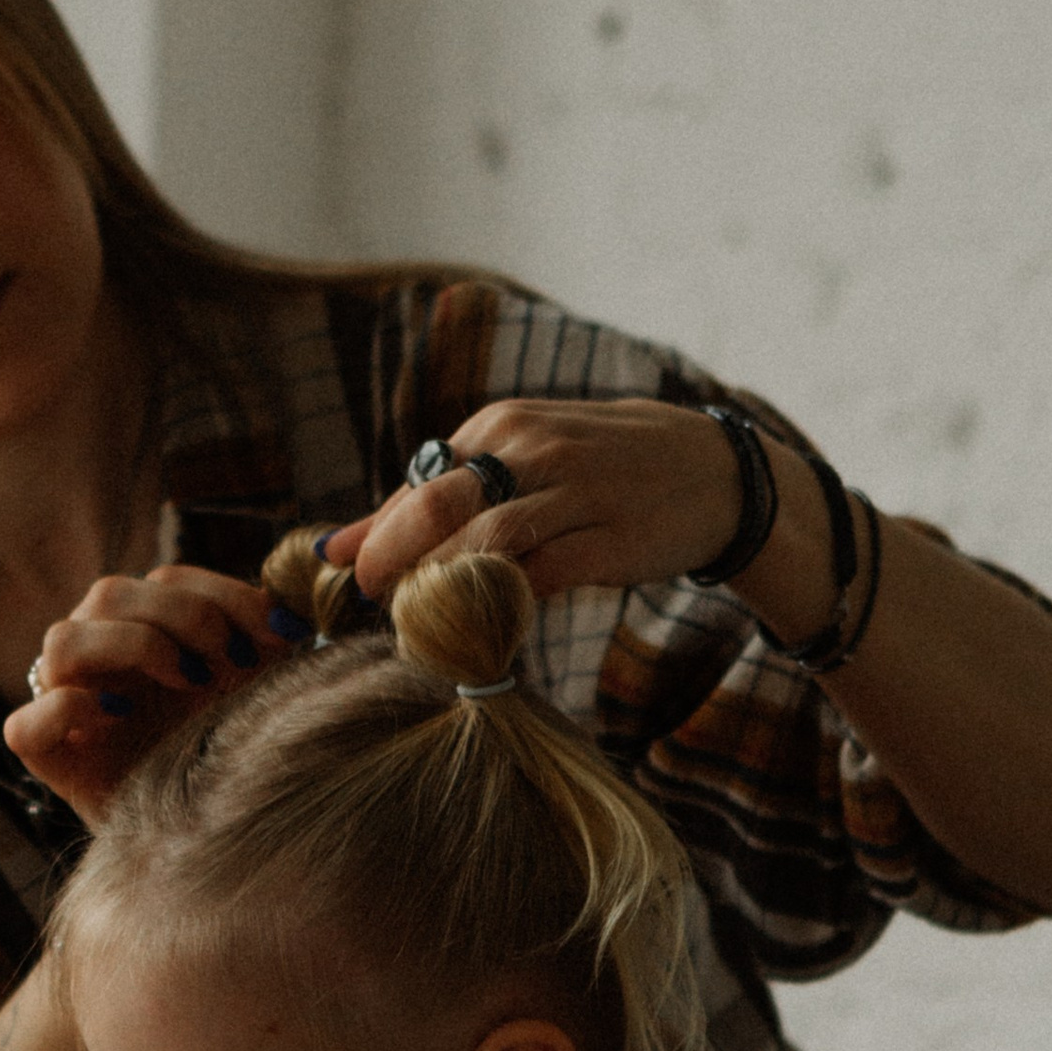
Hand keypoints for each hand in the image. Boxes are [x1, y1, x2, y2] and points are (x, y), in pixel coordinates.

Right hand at [2, 563, 297, 830]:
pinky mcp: (44, 757)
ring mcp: (60, 702)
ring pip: (62, 640)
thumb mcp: (253, 692)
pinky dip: (72, 709)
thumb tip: (293, 613)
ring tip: (186, 682)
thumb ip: (263, 645)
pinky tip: (120, 719)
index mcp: (139, 631)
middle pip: (109, 593)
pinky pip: (27, 721)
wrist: (205, 843)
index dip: (222, 593)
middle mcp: (94, 658)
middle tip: (230, 658)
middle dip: (184, 615)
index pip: (165, 580)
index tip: (277, 631)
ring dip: (134, 647)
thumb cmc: (225, 759)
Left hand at [333, 396, 806, 608]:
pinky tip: (481, 625)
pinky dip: (499, 604)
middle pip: (434, 506)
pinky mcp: (609, 539)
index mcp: (500, 425)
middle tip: (372, 601)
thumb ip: (433, 498)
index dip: (375, 538)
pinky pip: (538, 577)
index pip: (414, 483)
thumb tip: (335, 543)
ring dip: (439, 590)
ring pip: (482, 543)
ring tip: (420, 620)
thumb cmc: (600, 467)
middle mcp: (532, 450)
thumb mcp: (521, 459)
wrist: (716, 472)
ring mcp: (574, 493)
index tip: (353, 579)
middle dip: (389, 561)